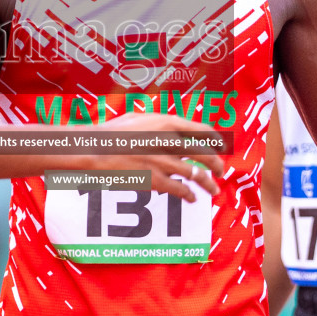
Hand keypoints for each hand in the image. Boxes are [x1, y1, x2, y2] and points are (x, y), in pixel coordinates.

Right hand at [98, 113, 225, 200]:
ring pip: (196, 175)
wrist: (95, 149)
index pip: (202, 131)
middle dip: (217, 164)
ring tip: (214, 190)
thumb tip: (175, 127)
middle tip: (221, 171)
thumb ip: (161, 123)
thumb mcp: (140, 117)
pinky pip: (180, 189)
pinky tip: (192, 198)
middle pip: (205, 154)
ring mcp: (162, 161)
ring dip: (208, 184)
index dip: (216, 140)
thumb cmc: (113, 131)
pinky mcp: (154, 180)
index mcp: (167, 122)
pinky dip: (189, 195)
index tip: (221, 147)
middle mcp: (169, 141)